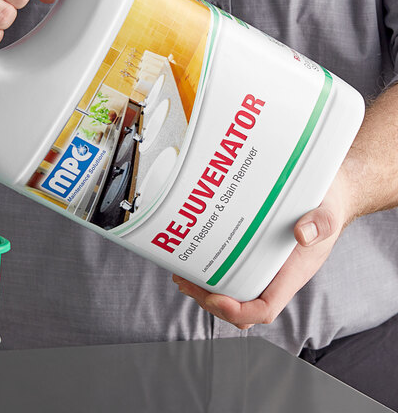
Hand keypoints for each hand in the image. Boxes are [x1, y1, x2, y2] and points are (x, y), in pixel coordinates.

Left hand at [172, 167, 355, 327]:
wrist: (327, 196)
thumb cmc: (327, 207)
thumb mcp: (327, 213)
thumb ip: (320, 224)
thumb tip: (302, 234)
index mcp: (290, 275)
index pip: (264, 309)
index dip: (238, 311)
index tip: (216, 297)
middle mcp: (273, 276)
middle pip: (239, 306)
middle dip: (210, 300)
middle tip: (185, 281)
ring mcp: (261, 266)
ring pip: (231, 292)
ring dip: (204, 289)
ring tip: (181, 273)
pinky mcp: (251, 251)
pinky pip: (229, 270)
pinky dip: (209, 269)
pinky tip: (192, 257)